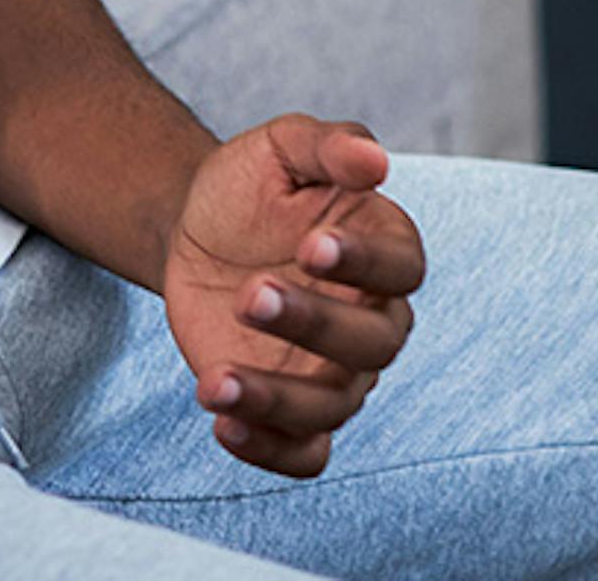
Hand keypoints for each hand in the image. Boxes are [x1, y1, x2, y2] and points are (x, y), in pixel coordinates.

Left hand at [160, 114, 422, 477]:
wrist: (194, 230)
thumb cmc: (251, 186)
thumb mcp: (280, 147)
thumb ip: (328, 144)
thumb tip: (375, 161)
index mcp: (383, 251)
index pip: (402, 268)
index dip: (366, 262)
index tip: (311, 245)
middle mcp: (372, 319)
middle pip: (373, 343)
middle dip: (314, 324)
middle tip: (250, 293)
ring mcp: (334, 372)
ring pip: (333, 406)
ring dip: (277, 399)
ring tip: (214, 380)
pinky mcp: (292, 409)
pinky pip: (303, 453)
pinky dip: (270, 451)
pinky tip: (223, 424)